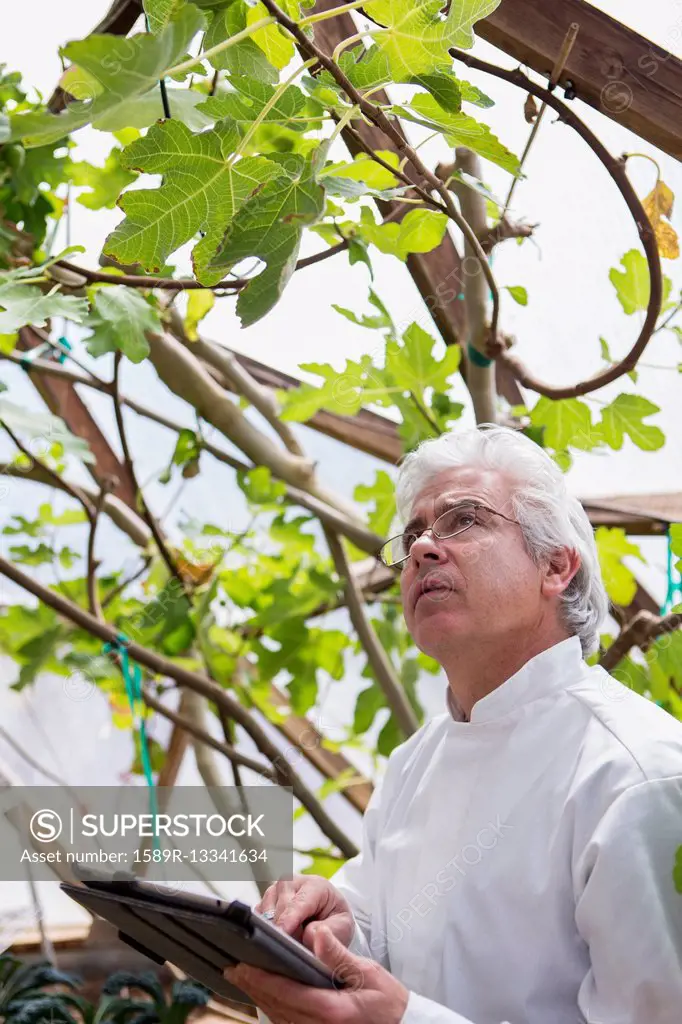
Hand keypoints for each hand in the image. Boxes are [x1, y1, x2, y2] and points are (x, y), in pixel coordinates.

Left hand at [225, 924, 408, 1023]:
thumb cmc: (389, 1001)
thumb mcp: (368, 973)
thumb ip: (338, 955)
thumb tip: (316, 933)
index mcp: (332, 1011)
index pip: (287, 993)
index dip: (262, 979)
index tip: (243, 966)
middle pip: (277, 1007)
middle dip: (254, 987)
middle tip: (233, 969)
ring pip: (280, 1018)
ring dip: (260, 998)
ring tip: (243, 979)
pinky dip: (274, 1008)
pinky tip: (266, 996)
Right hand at [256, 874, 355, 947]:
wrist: (327, 913)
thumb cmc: (334, 918)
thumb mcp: (342, 926)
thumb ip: (330, 931)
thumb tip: (308, 935)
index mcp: (313, 884)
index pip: (298, 904)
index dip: (289, 920)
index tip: (283, 935)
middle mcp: (290, 883)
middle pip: (279, 910)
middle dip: (283, 932)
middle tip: (291, 952)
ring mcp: (274, 892)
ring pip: (264, 914)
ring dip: (273, 933)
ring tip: (288, 947)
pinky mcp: (263, 903)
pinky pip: (257, 920)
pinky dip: (264, 933)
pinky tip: (275, 942)